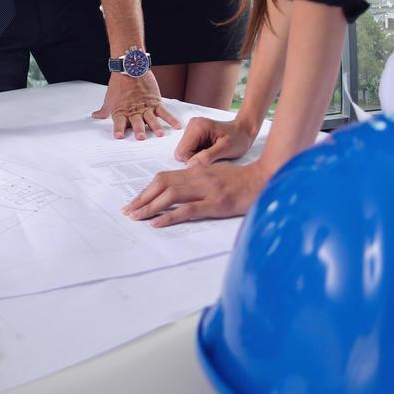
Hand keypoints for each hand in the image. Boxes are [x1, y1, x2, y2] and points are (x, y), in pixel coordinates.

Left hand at [93, 72, 181, 139]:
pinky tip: (177, 126)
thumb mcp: (110, 99)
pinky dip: (171, 119)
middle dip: (139, 130)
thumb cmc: (119, 84)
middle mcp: (134, 110)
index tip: (119, 136)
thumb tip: (95, 116)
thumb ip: (104, 110)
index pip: (119, 122)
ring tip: (159, 134)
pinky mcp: (155, 102)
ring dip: (155, 127)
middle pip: (136, 122)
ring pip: (151, 118)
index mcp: (121, 111)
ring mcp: (146, 107)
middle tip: (141, 137)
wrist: (130, 68)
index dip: (119, 129)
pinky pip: (164, 112)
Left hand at [124, 158, 269, 226]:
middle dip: (142, 199)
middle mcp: (198, 177)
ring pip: (170, 195)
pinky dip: (170, 216)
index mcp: (196, 171)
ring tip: (137, 217)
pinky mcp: (217, 203)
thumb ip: (198, 179)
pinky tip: (157, 222)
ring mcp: (207, 190)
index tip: (134, 201)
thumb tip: (178, 188)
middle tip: (128, 211)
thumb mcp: (216, 174)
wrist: (266, 179)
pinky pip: (188, 209)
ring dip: (150, 207)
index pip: (164, 178)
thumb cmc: (242, 180)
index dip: (146, 190)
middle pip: (162, 185)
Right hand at [174, 115, 256, 165]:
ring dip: (196, 156)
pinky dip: (197, 154)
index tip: (209, 159)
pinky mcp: (193, 133)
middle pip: (180, 152)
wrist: (243, 131)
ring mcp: (191, 129)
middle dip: (194, 158)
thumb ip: (207, 156)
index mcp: (198, 127)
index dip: (193, 161)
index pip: (182, 152)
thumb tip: (190, 165)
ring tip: (211, 152)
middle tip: (211, 156)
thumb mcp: (226, 149)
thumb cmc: (238, 139)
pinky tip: (208, 150)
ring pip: (183, 152)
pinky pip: (188, 149)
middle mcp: (191, 125)